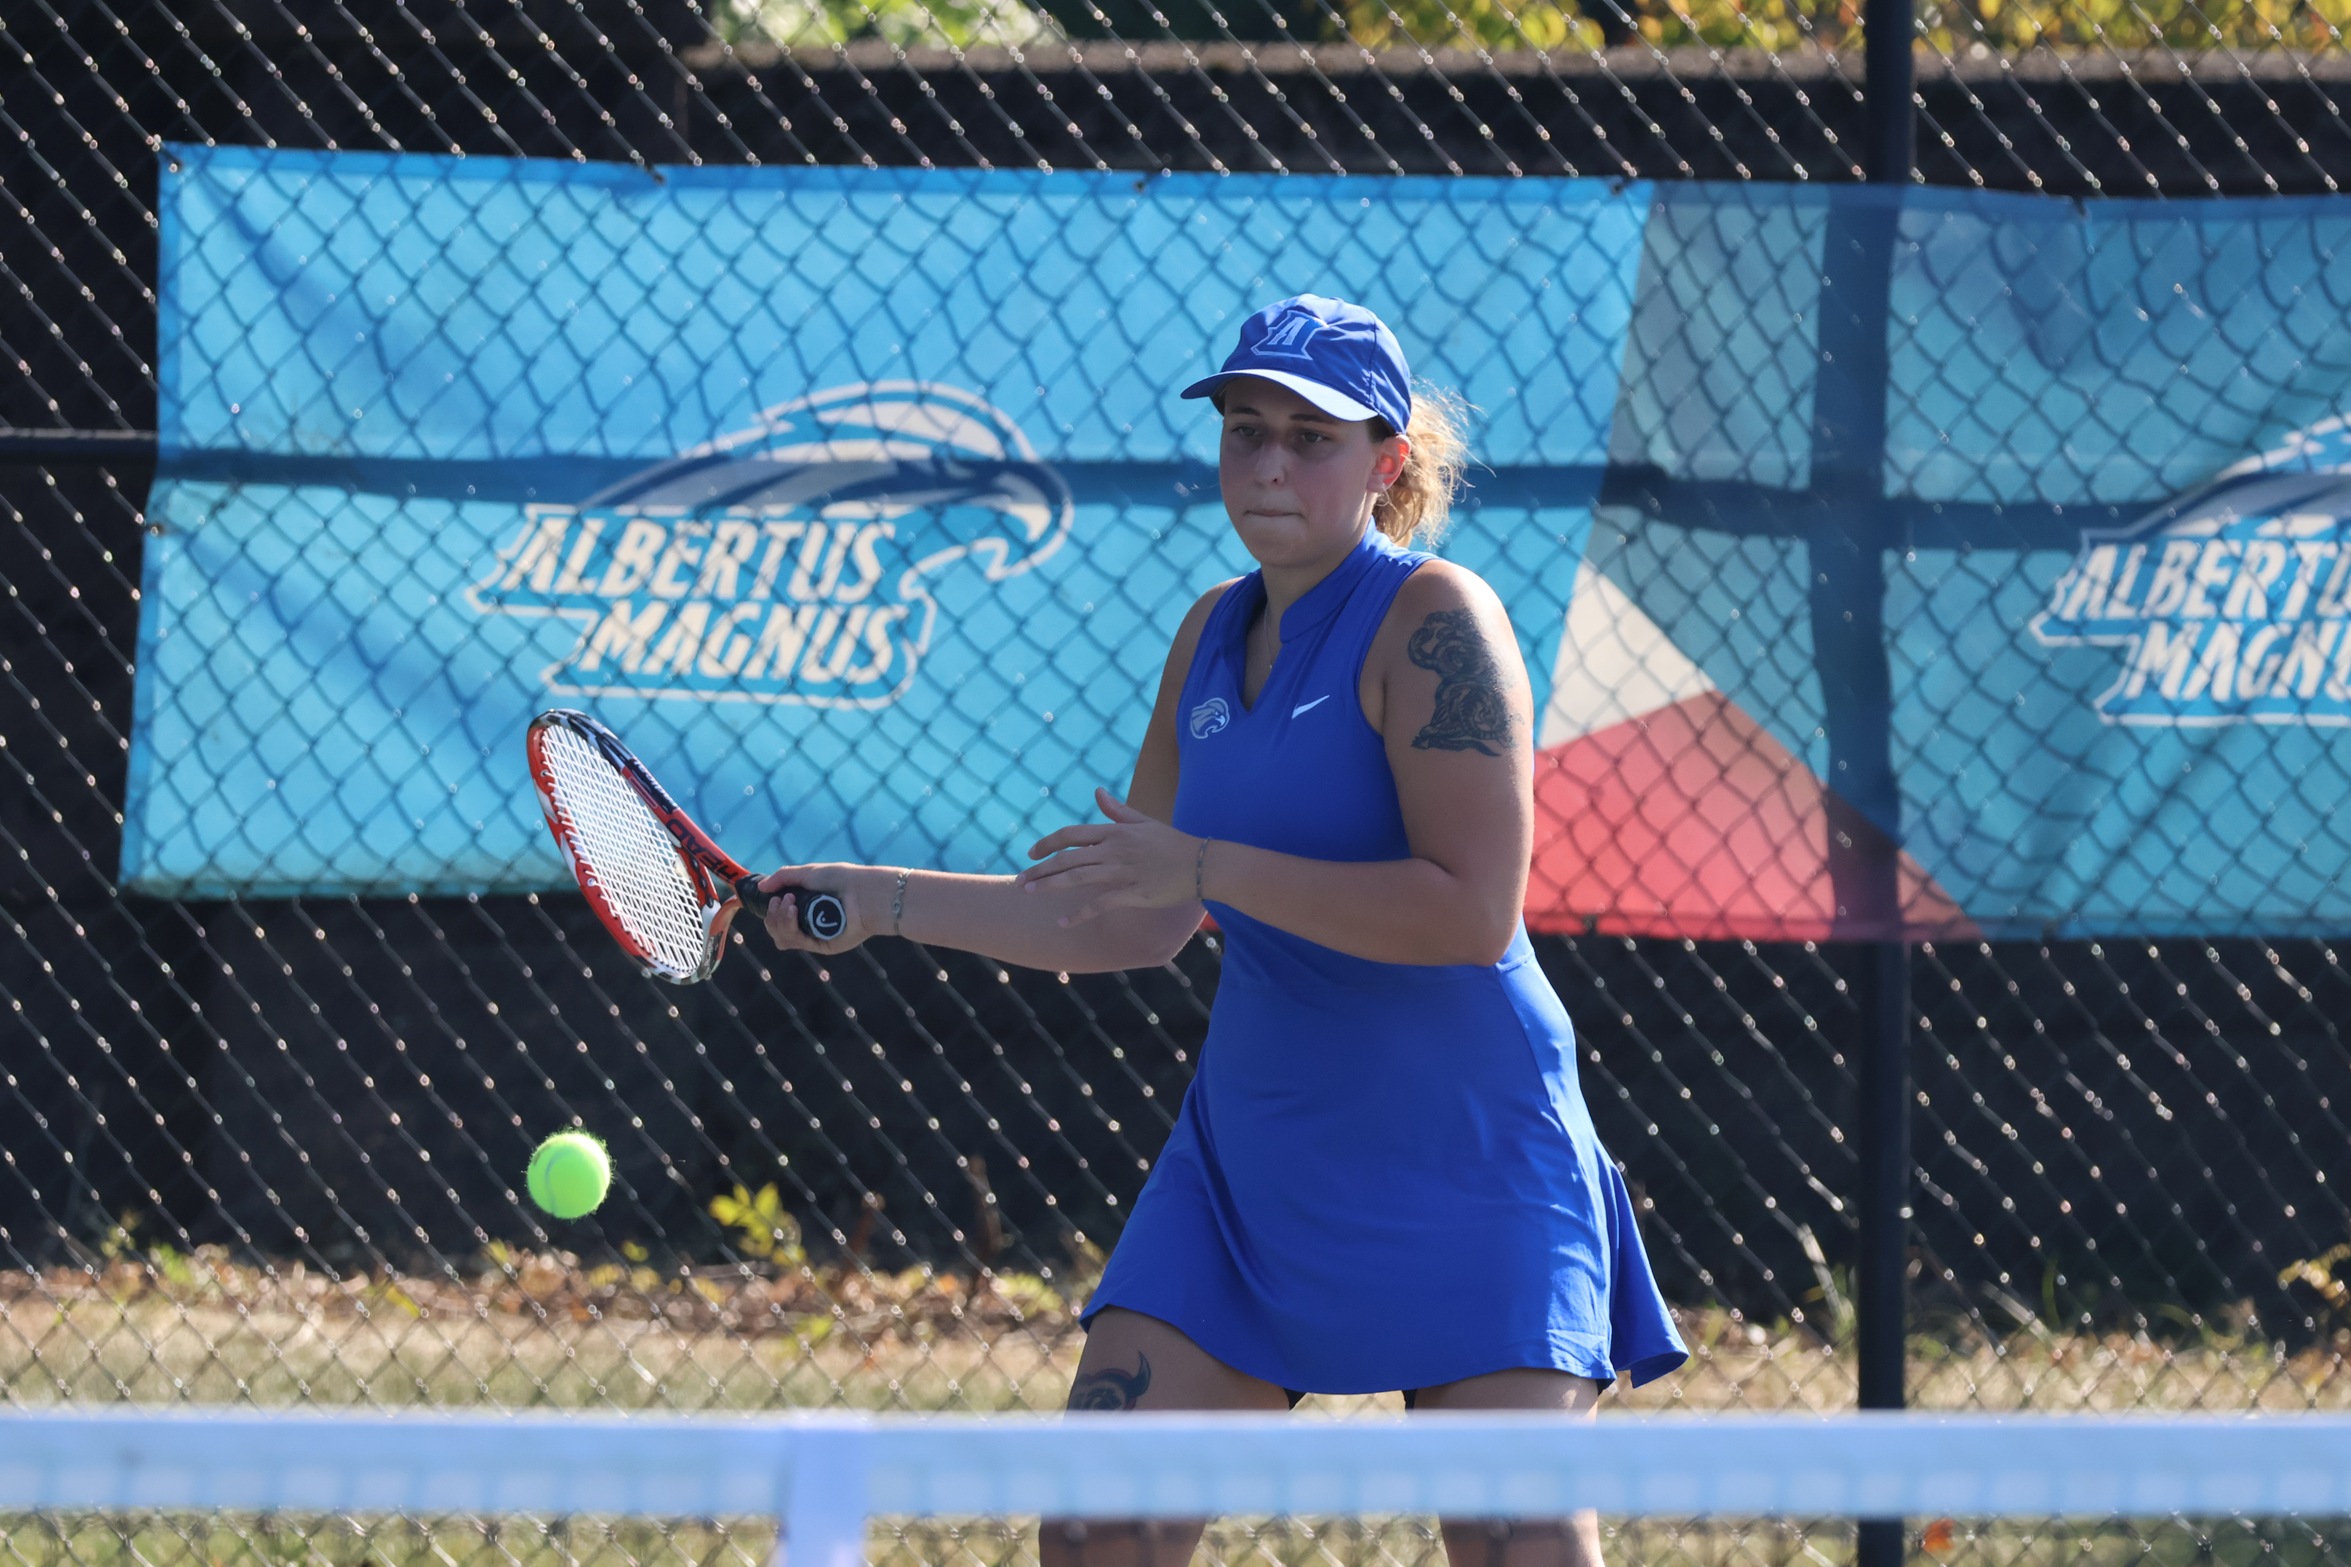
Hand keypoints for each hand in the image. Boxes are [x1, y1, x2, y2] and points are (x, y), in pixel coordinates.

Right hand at [750, 862, 888, 953]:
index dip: (771, 911)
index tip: (773, 897)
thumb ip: (782, 878)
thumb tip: (760, 887)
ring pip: (782, 939)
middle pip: (776, 931)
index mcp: (806, 909)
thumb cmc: (840, 879)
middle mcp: (809, 925)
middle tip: (783, 900)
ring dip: (779, 920)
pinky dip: (789, 926)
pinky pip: (795, 942)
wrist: (862, 891)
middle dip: (773, 916)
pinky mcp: (822, 946)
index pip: (779, 919)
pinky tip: (794, 911)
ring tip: (791, 903)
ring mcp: (815, 936)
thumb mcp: (807, 873)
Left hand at [1016, 788, 1204, 926]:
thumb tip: (1097, 793)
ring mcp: (1122, 872)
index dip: (1047, 844)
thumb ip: (1117, 810)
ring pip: (1076, 878)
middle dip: (1040, 869)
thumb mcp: (1144, 822)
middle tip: (1019, 880)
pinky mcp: (1132, 893)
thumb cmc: (1173, 843)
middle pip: (1067, 859)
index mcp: (1115, 832)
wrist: (1202, 863)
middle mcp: (1114, 850)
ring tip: (1028, 893)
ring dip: (1049, 886)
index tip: (1031, 853)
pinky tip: (1063, 922)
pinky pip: (1099, 904)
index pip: (1071, 835)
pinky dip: (1079, 914)